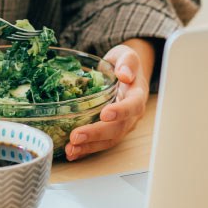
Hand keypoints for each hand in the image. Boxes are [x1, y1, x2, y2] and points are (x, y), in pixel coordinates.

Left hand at [65, 43, 148, 160]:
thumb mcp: (127, 54)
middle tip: (76, 136)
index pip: (132, 106)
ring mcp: (122, 125)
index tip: (105, 114)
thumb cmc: (125, 64)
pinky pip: (100, 143)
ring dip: (89, 146)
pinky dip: (86, 149)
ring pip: (108, 140)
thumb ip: (127, 62)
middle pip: (117, 128)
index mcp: (137, 95)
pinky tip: (71, 153)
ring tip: (70, 149)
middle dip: (96, 134)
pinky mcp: (111, 131)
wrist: (126, 74)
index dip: (120, 111)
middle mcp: (132, 114)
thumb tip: (124, 74)